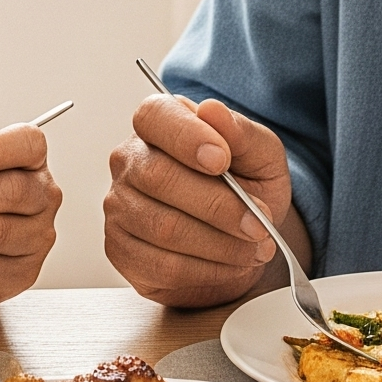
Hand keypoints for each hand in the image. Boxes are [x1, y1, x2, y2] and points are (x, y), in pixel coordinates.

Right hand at [104, 93, 305, 307]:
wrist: (242, 235)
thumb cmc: (246, 186)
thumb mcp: (261, 156)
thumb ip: (243, 133)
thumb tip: (213, 111)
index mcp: (159, 124)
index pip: (154, 117)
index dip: (185, 137)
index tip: (221, 161)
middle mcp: (130, 161)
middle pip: (159, 177)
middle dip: (218, 206)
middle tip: (259, 224)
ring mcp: (120, 207)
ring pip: (164, 228)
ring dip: (221, 244)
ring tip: (255, 247)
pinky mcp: (122, 251)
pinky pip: (163, 266)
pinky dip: (208, 270)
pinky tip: (232, 264)